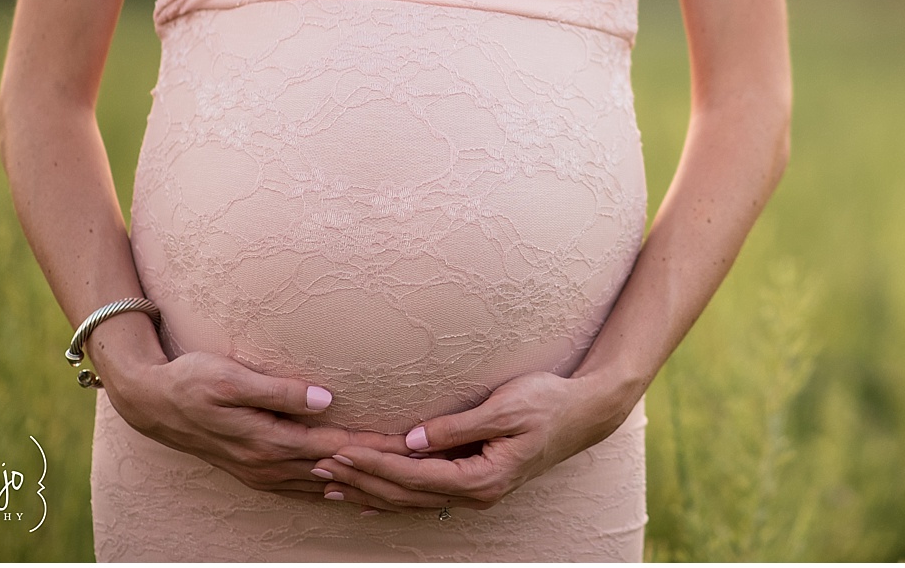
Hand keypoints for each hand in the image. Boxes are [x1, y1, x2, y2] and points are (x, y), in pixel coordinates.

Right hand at [96, 342, 416, 512]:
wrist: (152, 402)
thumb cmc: (192, 380)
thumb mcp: (231, 377)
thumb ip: (278, 390)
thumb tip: (324, 398)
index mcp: (268, 441)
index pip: (336, 447)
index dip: (376, 447)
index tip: (411, 446)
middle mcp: (268, 465)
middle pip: (337, 473)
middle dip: (380, 474)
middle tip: (422, 472)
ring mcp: (261, 474)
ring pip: (324, 488)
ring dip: (362, 489)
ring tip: (401, 490)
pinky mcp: (256, 473)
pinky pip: (304, 491)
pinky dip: (334, 495)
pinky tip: (354, 496)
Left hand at [312, 371, 635, 512]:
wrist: (586, 414)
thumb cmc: (549, 402)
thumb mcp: (506, 407)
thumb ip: (458, 427)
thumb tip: (413, 440)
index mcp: (482, 478)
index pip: (414, 476)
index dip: (374, 465)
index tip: (340, 451)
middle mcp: (476, 494)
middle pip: (405, 495)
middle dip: (360, 481)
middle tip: (319, 465)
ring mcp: (476, 494)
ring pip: (411, 501)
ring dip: (368, 492)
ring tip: (329, 483)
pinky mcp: (475, 484)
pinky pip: (424, 497)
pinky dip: (391, 497)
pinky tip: (367, 499)